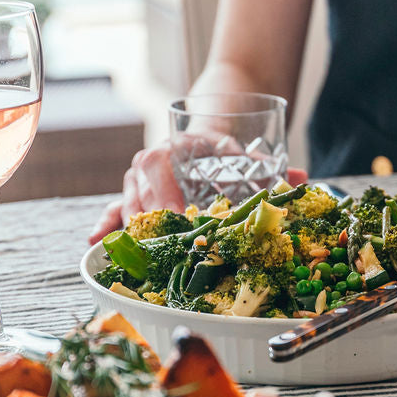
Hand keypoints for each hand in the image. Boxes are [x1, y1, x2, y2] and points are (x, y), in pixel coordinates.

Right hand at [88, 143, 307, 244]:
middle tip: (162, 248)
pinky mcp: (133, 197)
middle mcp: (150, 162)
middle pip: (141, 190)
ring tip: (137, 255)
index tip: (176, 217)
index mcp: (176, 146)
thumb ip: (272, 169)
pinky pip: (115, 210)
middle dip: (150, 221)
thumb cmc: (227, 155)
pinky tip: (95, 242)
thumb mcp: (247, 158)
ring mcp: (138, 181)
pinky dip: (106, 225)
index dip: (164, 192)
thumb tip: (302, 179)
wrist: (207, 141)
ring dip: (131, 230)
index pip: (159, 165)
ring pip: (127, 203)